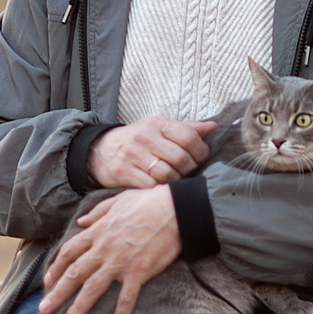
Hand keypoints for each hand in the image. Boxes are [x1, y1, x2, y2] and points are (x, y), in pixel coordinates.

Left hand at [39, 186, 182, 313]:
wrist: (176, 208)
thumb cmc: (149, 201)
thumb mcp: (118, 200)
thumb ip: (97, 212)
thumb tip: (81, 221)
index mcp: (98, 231)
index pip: (70, 252)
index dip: (56, 267)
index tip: (48, 281)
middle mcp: (104, 248)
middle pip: (74, 274)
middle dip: (58, 293)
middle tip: (44, 310)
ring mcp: (120, 261)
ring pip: (93, 288)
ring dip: (78, 308)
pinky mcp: (139, 271)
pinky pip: (127, 297)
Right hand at [91, 117, 213, 188]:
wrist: (99, 151)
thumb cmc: (137, 140)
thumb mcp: (158, 128)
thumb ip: (185, 129)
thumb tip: (213, 126)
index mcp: (157, 124)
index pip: (189, 137)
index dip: (201, 151)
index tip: (200, 159)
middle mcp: (145, 137)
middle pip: (181, 158)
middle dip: (189, 169)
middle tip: (187, 173)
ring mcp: (133, 154)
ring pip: (167, 173)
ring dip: (175, 181)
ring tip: (174, 180)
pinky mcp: (123, 171)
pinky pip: (150, 185)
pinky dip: (158, 189)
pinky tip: (159, 186)